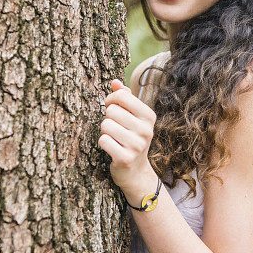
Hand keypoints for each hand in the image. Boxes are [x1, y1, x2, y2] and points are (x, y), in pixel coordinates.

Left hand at [98, 79, 159, 205]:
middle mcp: (146, 130)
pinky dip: (103, 143)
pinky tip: (111, 148)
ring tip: (114, 138)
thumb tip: (115, 81)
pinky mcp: (125, 158)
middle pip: (111, 111)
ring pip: (105, 125)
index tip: (112, 108)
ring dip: (105, 132)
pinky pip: (103, 140)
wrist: (136, 171)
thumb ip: (124, 97)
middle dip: (108, 118)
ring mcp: (137, 145)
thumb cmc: (130, 137)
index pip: (121, 95)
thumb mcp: (132, 116)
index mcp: (149, 115)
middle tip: (115, 128)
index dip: (111, 100)